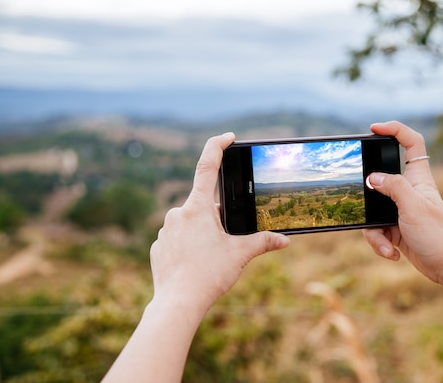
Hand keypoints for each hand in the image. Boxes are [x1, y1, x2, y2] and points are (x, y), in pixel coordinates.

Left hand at [148, 132, 289, 324]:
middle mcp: (178, 214)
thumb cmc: (208, 275)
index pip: (207, 167)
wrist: (177, 304)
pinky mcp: (158, 247)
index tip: (228, 138)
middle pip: (203, 205)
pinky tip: (196, 265)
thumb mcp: (240, 255)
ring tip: (212, 258)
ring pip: (190, 223)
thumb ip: (263, 242)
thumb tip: (284, 240)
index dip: (217, 147)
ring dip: (203, 232)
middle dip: (218, 217)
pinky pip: (177, 240)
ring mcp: (165, 230)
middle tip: (228, 240)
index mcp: (198, 208)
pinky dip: (189, 247)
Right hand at [363, 121, 442, 283]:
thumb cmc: (437, 235)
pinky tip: (393, 254)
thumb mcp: (413, 207)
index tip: (374, 128)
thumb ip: (393, 187)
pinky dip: (381, 244)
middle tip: (364, 196)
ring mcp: (400, 209)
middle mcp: (409, 191)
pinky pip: (375, 229)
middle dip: (369, 191)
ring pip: (373, 208)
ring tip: (389, 246)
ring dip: (375, 232)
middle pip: (381, 178)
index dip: (395, 130)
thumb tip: (372, 177)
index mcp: (419, 179)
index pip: (411, 143)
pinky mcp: (395, 227)